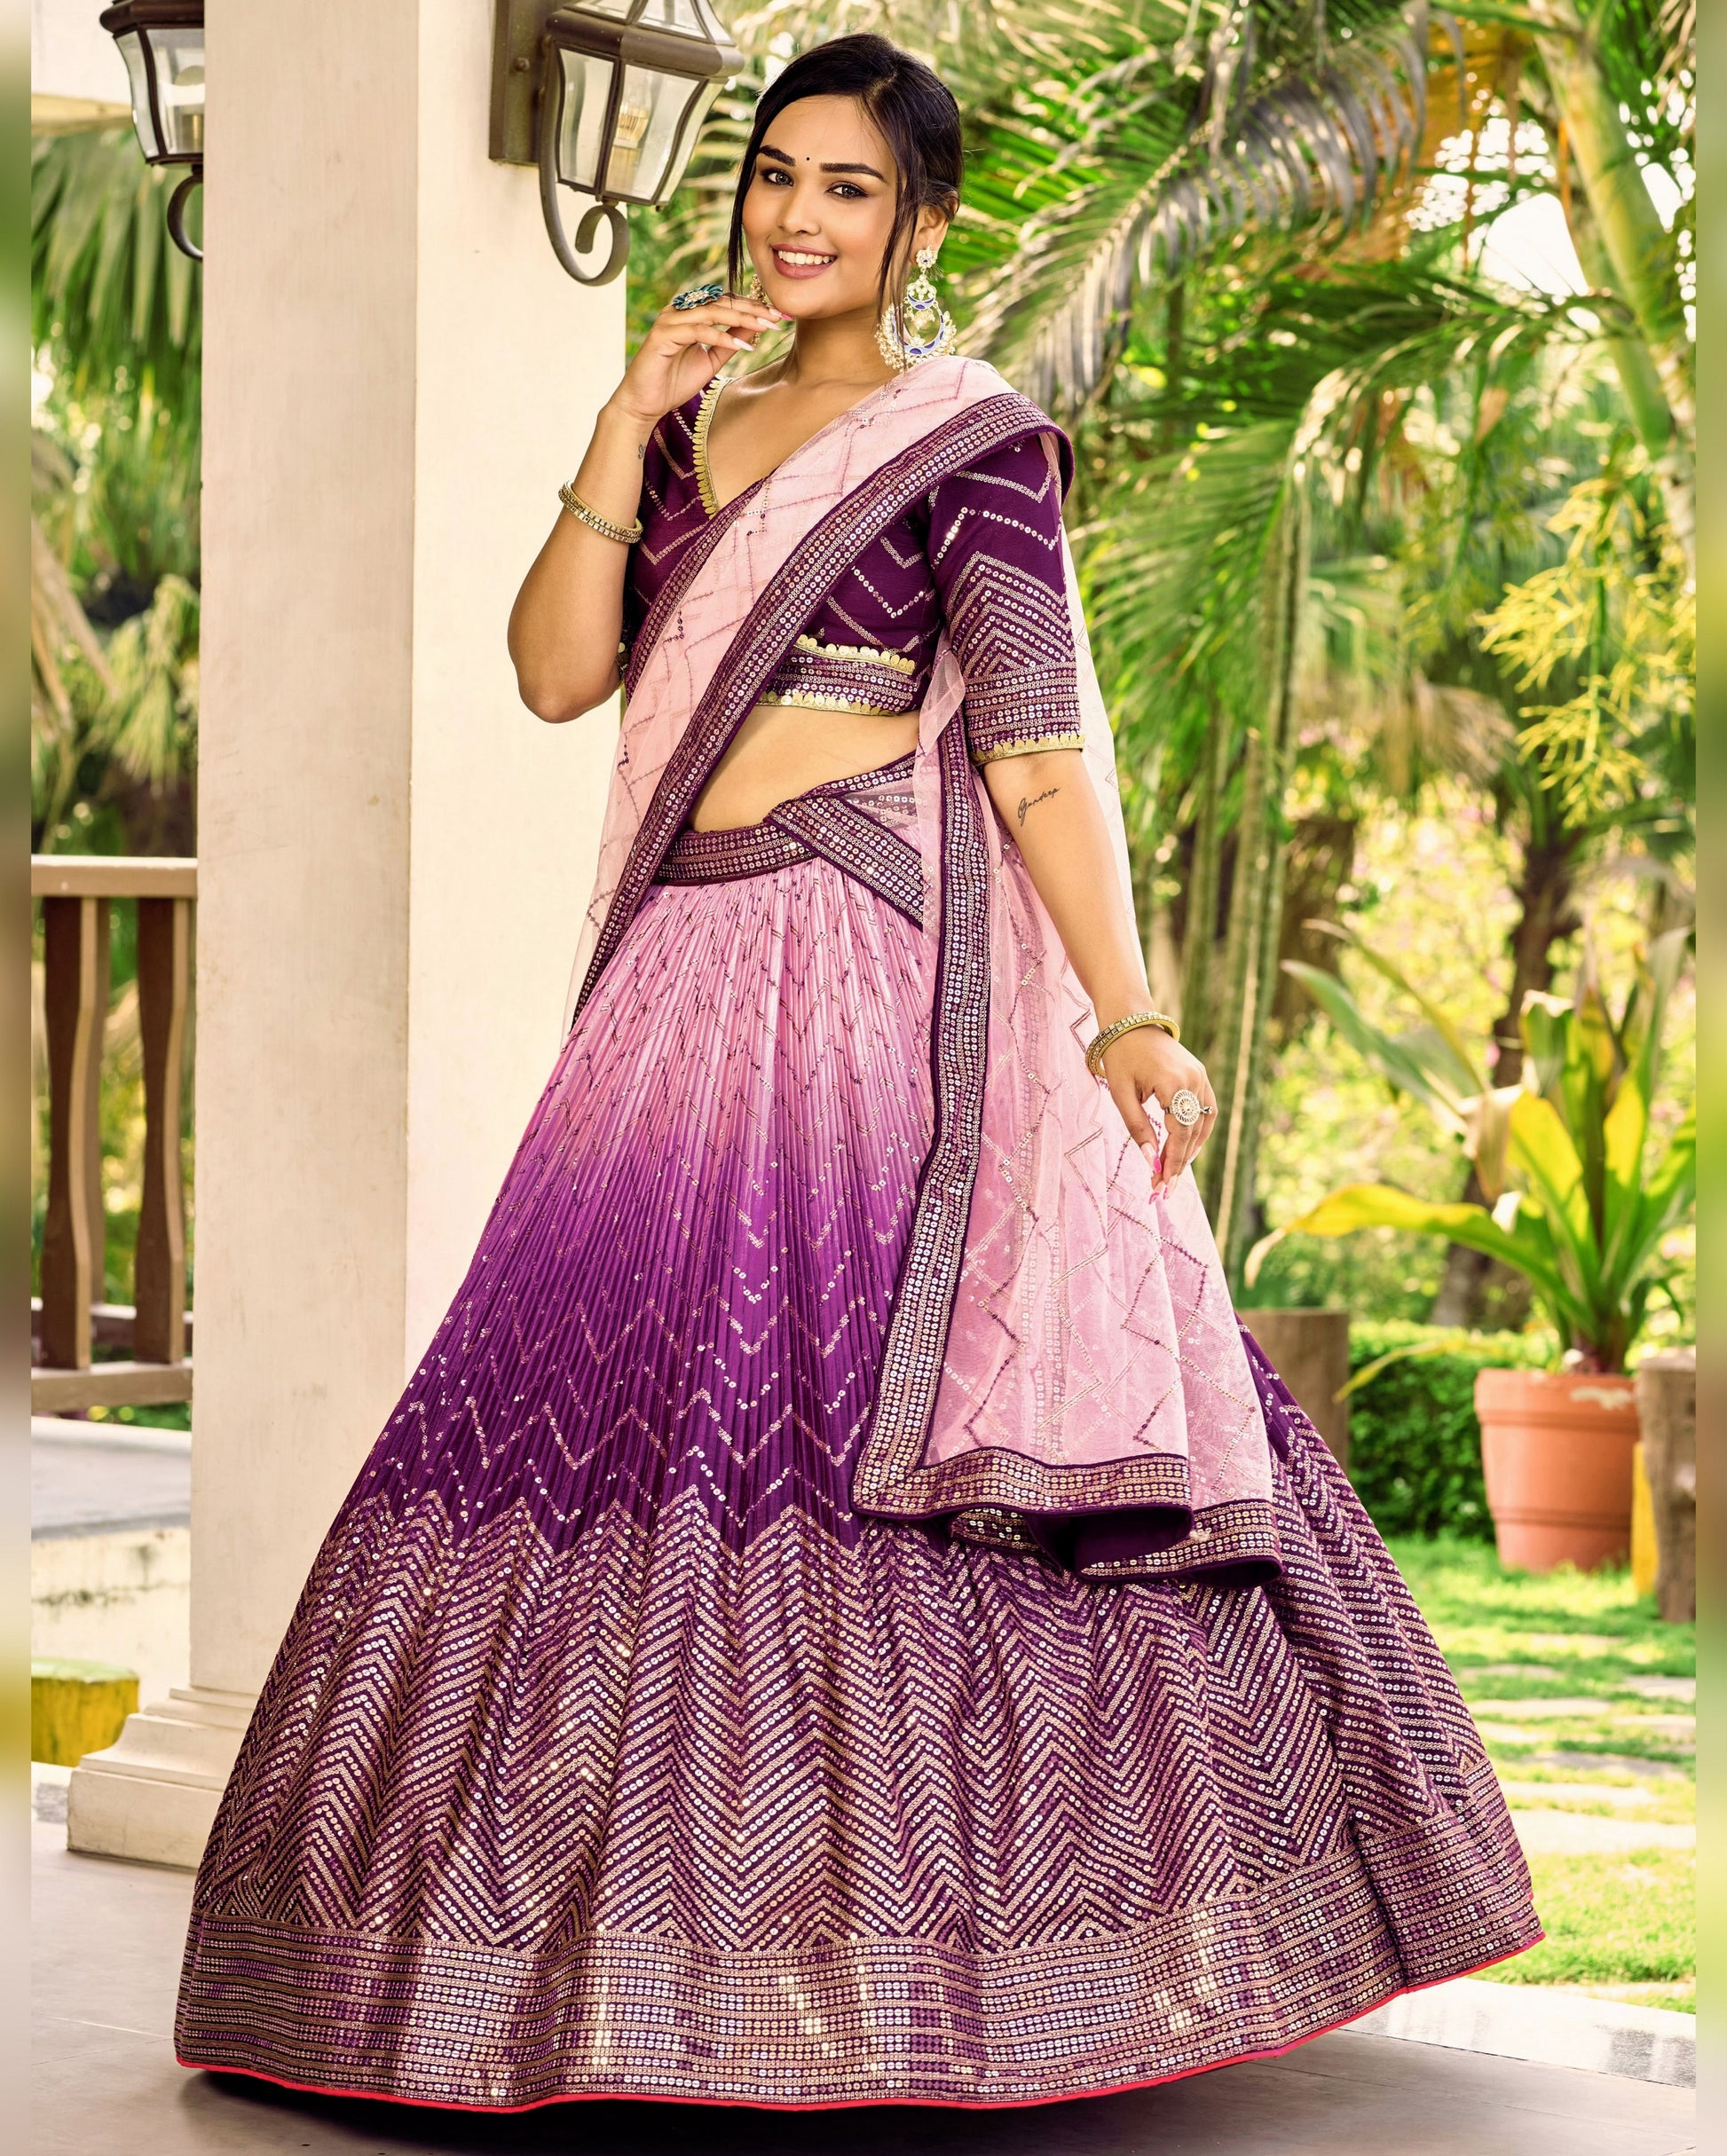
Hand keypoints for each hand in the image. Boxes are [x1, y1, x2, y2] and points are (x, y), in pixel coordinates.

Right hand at [609, 290, 782, 429]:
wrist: (645, 403)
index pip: (726, 302)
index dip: (753, 307)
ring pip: (712, 311)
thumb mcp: (711, 361)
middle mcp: (679, 310)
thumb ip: (729, 341)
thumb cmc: (674, 382)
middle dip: (753, 309)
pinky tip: (742, 346)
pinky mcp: (663, 334)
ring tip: (765, 327)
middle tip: (778, 317)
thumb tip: (754, 326)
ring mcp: (669, 320)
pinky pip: (698, 330)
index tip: (779, 316)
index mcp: (690, 313)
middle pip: (722, 302)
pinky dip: (721, 337)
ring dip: (741, 318)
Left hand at [1098, 1026, 1217, 1193]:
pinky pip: (1205, 1110)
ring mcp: (1200, 1077)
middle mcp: (1194, 1081)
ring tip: (1172, 1171)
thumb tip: (1149, 1161)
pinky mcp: (1200, 1075)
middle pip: (1192, 1132)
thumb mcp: (1121, 1094)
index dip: (1171, 1162)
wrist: (1130, 1020)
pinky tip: (1184, 1147)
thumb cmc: (1120, 1055)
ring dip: (1190, 1149)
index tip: (1161, 1185)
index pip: (1179, 1134)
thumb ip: (1137, 1128)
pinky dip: (1197, 1130)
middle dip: (1178, 1162)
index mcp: (1174, 1084)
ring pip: (1203, 1123)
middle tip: (1163, 1187)